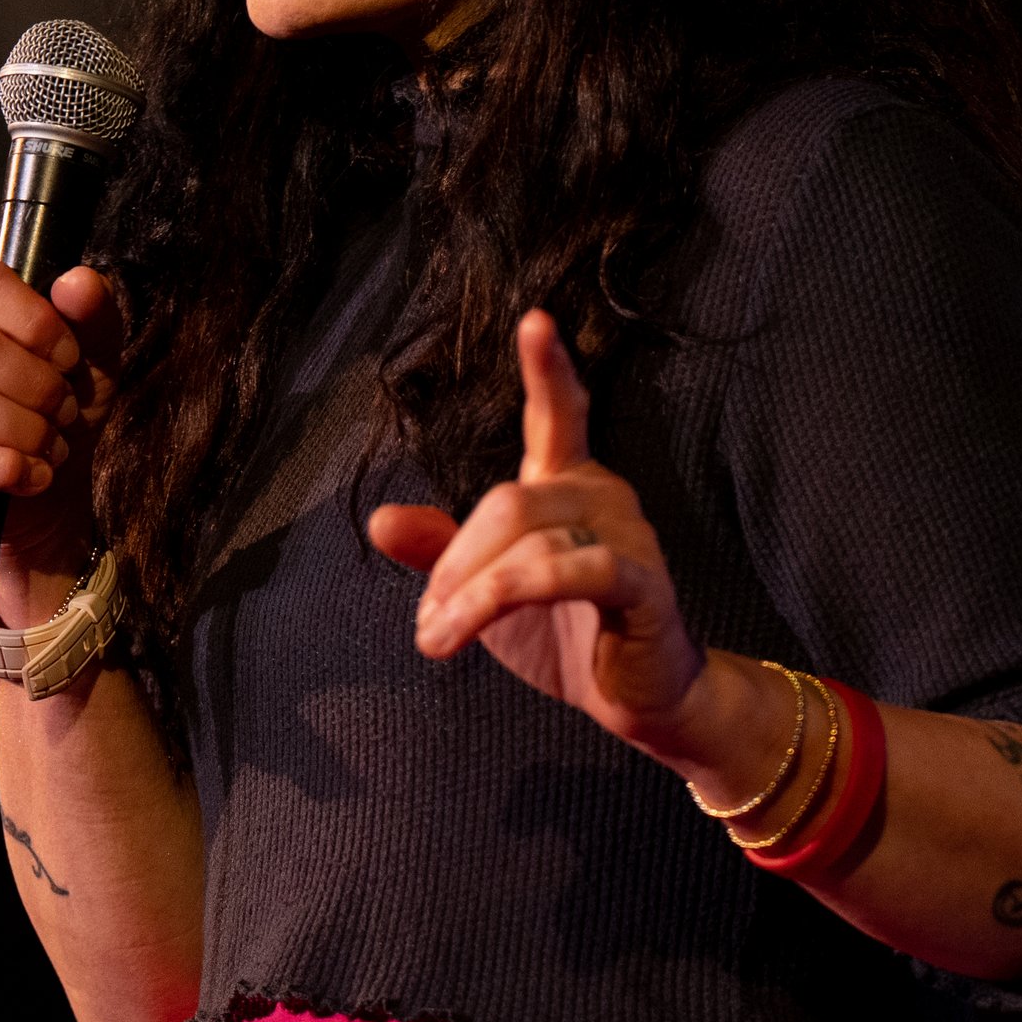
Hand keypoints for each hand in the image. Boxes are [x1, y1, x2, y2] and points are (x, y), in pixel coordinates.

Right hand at [0, 260, 123, 581]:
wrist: (43, 476)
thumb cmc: (53, 399)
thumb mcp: (89, 350)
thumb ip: (92, 309)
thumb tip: (79, 283)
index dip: (35, 323)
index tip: (69, 357)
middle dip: (36, 385)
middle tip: (63, 408)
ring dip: (25, 429)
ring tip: (49, 440)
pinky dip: (6, 467)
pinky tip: (30, 471)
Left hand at [367, 309, 708, 759]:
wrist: (634, 701)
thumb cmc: (563, 634)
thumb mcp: (484, 590)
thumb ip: (439, 549)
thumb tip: (379, 519)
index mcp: (566, 481)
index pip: (559, 412)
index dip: (547, 368)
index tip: (534, 319)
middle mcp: (602, 494)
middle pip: (507, 501)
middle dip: (455, 563)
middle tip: (426, 622)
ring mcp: (629, 535)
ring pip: (530, 540)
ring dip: (469, 594)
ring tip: (437, 639)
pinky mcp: (643, 584)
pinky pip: (572, 572)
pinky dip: (509, 595)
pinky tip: (474, 626)